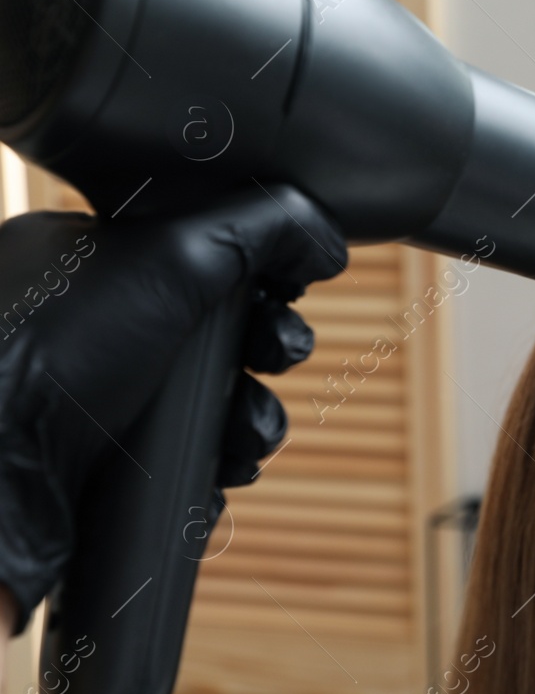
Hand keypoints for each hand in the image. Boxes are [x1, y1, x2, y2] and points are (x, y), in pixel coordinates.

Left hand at [0, 185, 346, 632]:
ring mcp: (100, 398)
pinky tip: (220, 465)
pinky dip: (218, 463)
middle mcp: (93, 326)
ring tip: (244, 432)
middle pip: (222, 329)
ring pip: (214, 400)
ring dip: (252, 418)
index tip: (287, 290)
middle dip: (267, 350)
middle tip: (273, 356)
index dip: (261, 275)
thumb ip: (264, 227)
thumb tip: (325, 238)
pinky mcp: (111, 465)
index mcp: (90, 259)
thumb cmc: (49, 357)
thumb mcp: (172, 255)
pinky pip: (192, 458)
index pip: (205, 252)